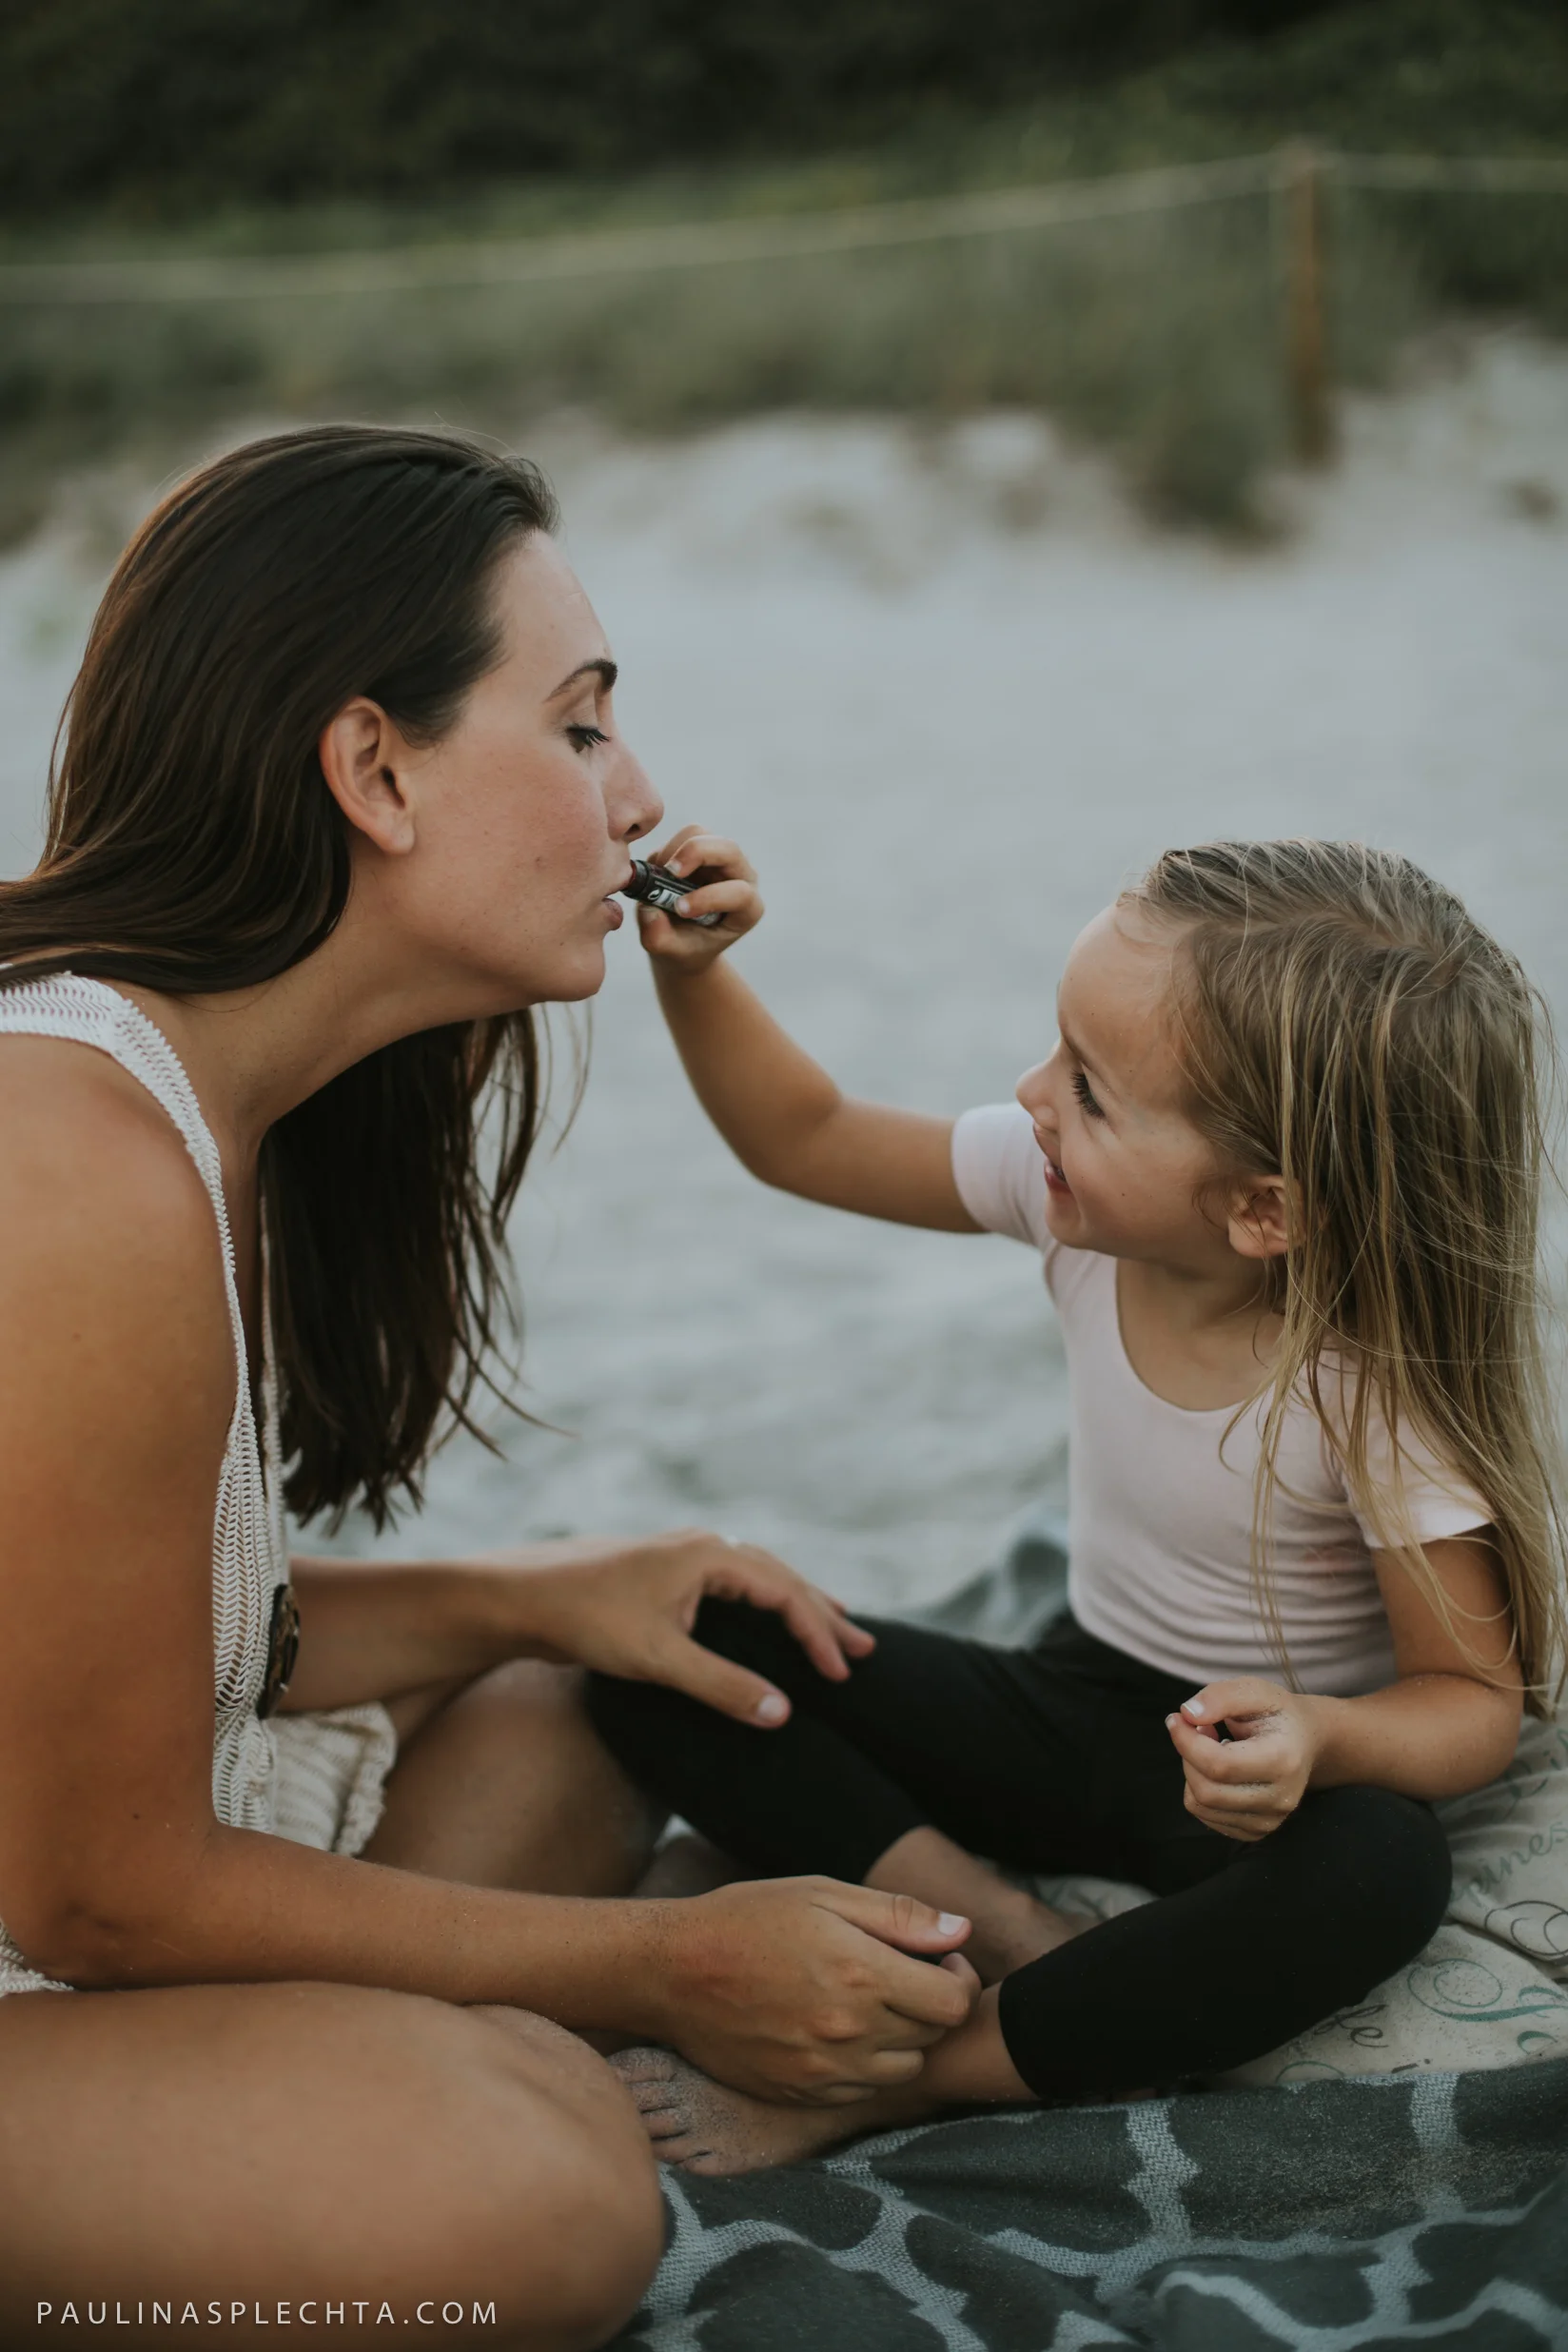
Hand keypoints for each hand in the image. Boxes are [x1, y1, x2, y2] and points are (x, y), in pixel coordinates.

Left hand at [506, 1527, 874, 1724]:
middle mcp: (704, 1545)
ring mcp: (685, 1554)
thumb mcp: (658, 1660)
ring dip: (798, 1605)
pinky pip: (736, 1584)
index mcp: (711, 1555)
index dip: (818, 1634)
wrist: (520, 1595)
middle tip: (866, 1649)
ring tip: (835, 1626)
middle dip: (823, 1614)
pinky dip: (765, 1603)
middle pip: (781, 1578)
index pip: (785, 1593)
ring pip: (760, 1577)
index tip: (843, 1674)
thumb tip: (784, 1713)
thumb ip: (722, 1686)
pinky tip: (767, 1620)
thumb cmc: (586, 1620)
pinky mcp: (668, 1572)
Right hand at [635, 825, 762, 973]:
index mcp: (747, 909)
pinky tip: (658, 875)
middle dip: (696, 853)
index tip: (680, 909)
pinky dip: (664, 852)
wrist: (683, 938)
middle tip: (668, 871)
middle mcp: (742, 878)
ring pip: (700, 833)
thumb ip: (658, 937)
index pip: (741, 893)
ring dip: (673, 852)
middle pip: (728, 848)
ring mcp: (722, 859)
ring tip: (658, 879)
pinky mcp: (702, 847)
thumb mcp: (670, 952)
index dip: (710, 897)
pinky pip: (681, 836)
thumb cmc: (685, 947)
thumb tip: (649, 910)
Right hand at [648, 1877, 978, 2103]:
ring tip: (867, 2003)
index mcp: (862, 1974)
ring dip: (900, 2040)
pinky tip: (835, 2029)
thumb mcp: (823, 1893)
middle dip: (927, 2004)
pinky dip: (862, 2065)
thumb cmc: (748, 1919)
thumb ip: (899, 1916)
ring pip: (901, 2070)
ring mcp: (823, 2071)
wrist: (671, 1971)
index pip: (953, 2002)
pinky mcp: (799, 2093)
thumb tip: (960, 1932)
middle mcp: (849, 2032)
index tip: (936, 1960)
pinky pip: (860, 2091)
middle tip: (899, 1975)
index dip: (956, 1977)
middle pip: (931, 2036)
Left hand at [1165, 1678, 1323, 1840]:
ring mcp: (1269, 1820)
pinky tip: (1218, 1769)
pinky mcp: (1256, 1831)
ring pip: (1200, 1805)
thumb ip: (1221, 1696)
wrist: (1306, 1742)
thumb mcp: (1254, 1690)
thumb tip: (1188, 1715)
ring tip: (1211, 1746)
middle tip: (1198, 1729)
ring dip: (1192, 1771)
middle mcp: (1280, 1798)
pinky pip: (1206, 1816)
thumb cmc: (1277, 1713)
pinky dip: (1199, 1789)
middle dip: (1188, 1756)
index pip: (1219, 1765)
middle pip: (1206, 1790)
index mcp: (1283, 1761)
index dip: (1186, 1742)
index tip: (1176, 1719)